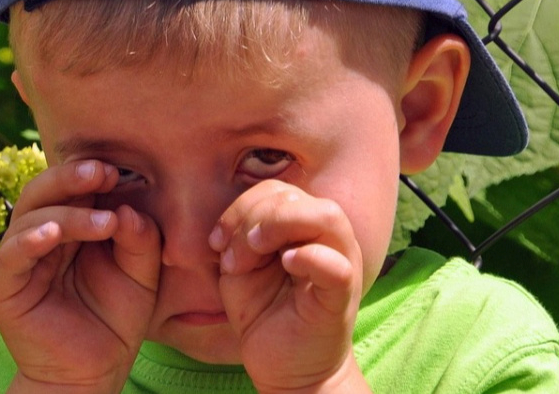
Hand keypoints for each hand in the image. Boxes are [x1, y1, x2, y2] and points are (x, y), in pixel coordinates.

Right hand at [0, 160, 160, 391]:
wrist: (94, 372)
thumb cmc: (115, 320)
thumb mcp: (142, 275)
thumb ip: (140, 240)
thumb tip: (126, 209)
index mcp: (71, 228)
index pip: (72, 188)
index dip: (92, 174)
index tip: (121, 169)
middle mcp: (41, 237)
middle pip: (44, 191)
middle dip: (72, 177)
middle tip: (103, 172)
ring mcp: (22, 261)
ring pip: (30, 217)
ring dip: (67, 212)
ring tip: (105, 222)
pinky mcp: (7, 288)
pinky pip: (11, 256)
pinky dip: (29, 239)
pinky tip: (51, 233)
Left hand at [210, 181, 370, 392]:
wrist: (286, 367)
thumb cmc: (265, 312)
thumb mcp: (243, 268)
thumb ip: (240, 237)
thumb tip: (234, 223)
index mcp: (304, 227)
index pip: (277, 191)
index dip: (241, 206)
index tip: (216, 241)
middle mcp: (328, 238)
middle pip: (296, 197)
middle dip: (253, 218)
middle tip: (232, 257)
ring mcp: (342, 263)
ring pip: (325, 216)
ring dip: (277, 227)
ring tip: (252, 256)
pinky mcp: (343, 296)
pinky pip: (337, 265)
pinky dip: (311, 257)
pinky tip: (286, 264)